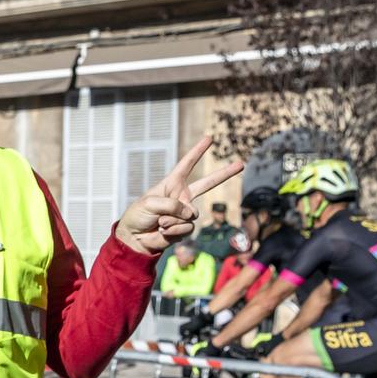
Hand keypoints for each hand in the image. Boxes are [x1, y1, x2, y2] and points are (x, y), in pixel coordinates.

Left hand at [114, 136, 244, 256]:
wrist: (135, 238)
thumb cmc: (138, 215)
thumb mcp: (150, 203)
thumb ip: (172, 205)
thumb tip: (190, 214)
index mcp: (172, 183)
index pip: (187, 164)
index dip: (198, 151)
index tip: (209, 138)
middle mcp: (182, 196)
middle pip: (208, 183)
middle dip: (225, 173)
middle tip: (241, 164)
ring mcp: (185, 212)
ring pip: (191, 214)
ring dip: (173, 220)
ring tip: (159, 222)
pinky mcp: (185, 227)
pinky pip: (188, 227)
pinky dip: (174, 230)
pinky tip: (163, 231)